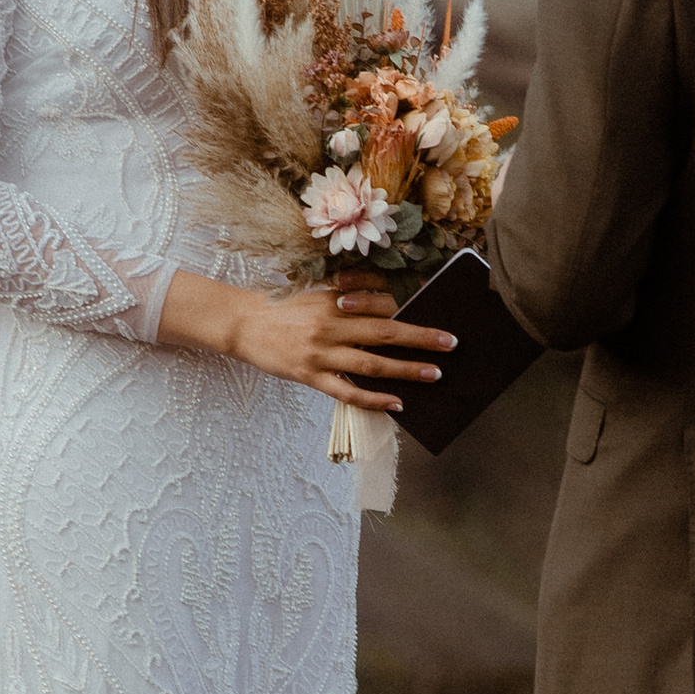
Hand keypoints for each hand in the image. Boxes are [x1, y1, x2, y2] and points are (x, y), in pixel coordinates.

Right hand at [156, 270, 457, 412]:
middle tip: (451, 343)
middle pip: (384, 332)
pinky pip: (347, 392)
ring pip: (371, 364)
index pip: (380, 304)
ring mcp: (320, 353)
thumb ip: (349, 292)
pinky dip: (374, 399)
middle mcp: (330, 325)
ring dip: (405, 369)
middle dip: (421, 338)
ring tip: (433, 374)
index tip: (438, 310)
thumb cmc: (284, 305)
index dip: (409, 308)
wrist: (243, 323)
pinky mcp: (309, 376)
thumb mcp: (316, 289)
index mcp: (334, 299)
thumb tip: (388, 299)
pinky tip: (396, 404)